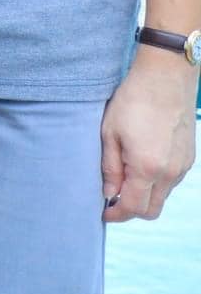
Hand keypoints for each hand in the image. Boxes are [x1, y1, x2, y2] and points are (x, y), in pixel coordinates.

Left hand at [100, 51, 197, 221]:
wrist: (165, 79)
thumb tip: (109, 193)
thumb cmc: (132, 102)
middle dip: (131, 209)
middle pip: (152, 209)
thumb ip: (109, 168)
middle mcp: (170, 173)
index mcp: (147, 168)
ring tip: (124, 174)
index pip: (133, 208)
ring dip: (144, 194)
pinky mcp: (189, 158)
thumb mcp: (109, 133)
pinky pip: (172, 181)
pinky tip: (141, 164)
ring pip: (162, 196)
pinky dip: (156, 182)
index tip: (103, 212)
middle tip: (112, 195)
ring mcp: (183, 166)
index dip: (116, 214)